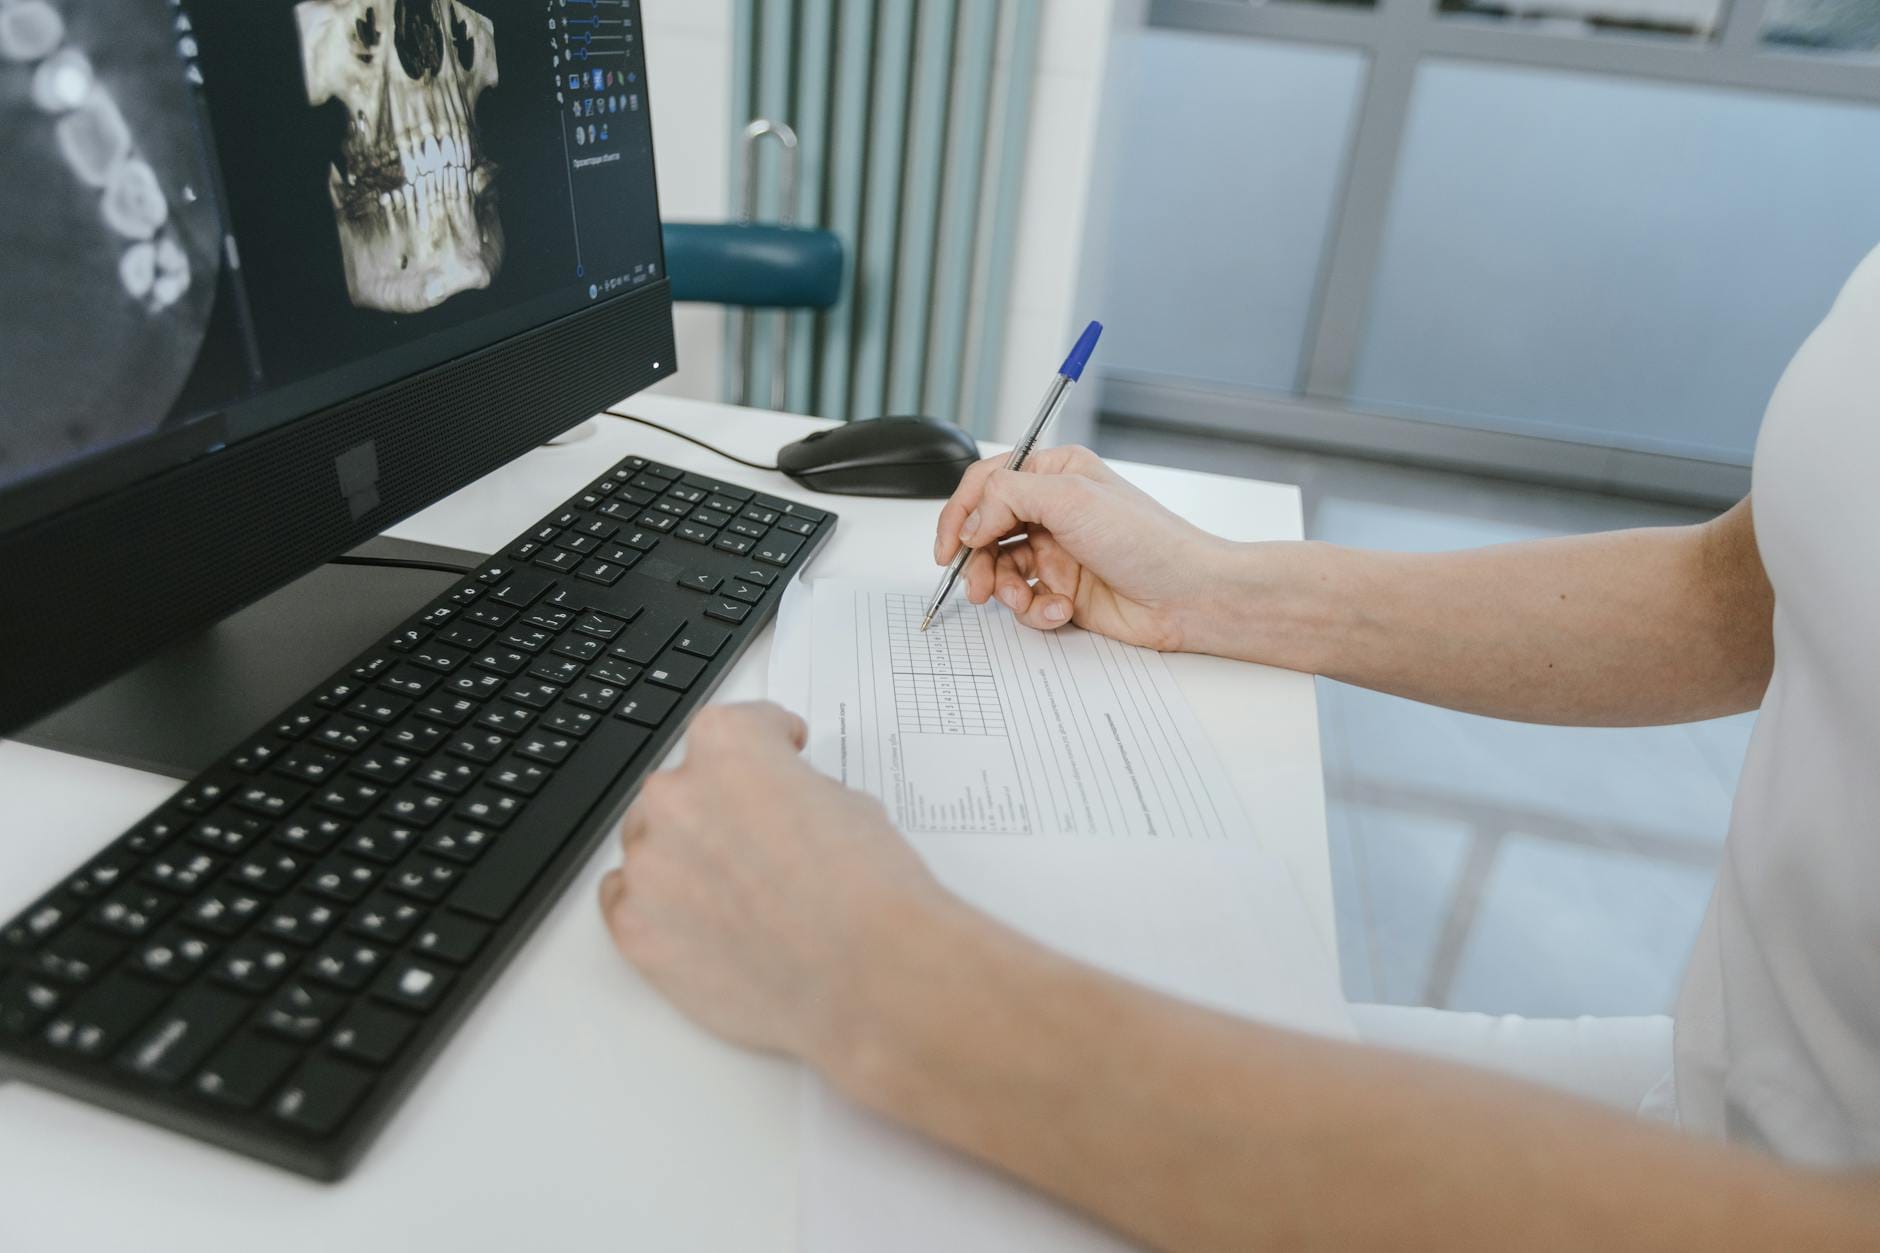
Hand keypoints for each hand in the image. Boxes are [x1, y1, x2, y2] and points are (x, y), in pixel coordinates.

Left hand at [598, 702, 944, 1061]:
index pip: (734, 727)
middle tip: (764, 845)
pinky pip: (626, 899)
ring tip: (741, 897)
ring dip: (686, 858)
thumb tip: (777, 807)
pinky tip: (706, 923)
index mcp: (728, 747)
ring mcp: (647, 865)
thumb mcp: (849, 804)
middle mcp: (675, 795)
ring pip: (652, 845)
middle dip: (720, 810)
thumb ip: (794, 790)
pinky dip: (659, 905)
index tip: (782, 755)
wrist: (870, 979)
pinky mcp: (634, 929)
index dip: (768, 743)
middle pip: (683, 789)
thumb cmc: (870, 893)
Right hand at [934, 445, 1233, 649]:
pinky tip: (1062, 610)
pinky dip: (1036, 611)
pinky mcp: (1063, 589)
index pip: (986, 484)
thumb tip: (970, 521)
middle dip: (978, 562)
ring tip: (1028, 600)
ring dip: (1008, 590)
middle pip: (985, 532)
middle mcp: (1052, 509)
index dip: (960, 515)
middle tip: (978, 585)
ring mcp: (1057, 551)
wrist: (1188, 597)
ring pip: (1000, 571)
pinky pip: (1026, 602)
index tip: (949, 547)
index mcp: (1054, 472)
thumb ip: (1007, 497)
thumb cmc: (1148, 541)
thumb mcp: (1070, 498)